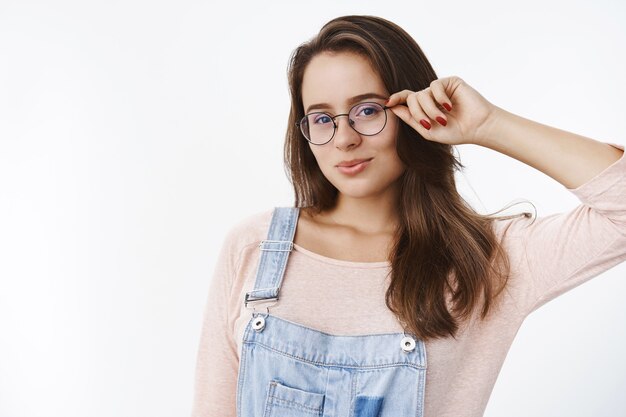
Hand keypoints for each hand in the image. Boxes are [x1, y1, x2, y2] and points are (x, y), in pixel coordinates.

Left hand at [385, 76, 499, 145]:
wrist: (477, 127)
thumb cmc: (455, 132)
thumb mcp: (427, 130)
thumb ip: (410, 119)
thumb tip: (392, 108)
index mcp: (424, 107)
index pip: (406, 99)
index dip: (396, 99)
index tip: (388, 103)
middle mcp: (430, 96)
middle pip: (412, 98)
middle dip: (417, 113)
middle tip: (427, 124)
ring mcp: (440, 89)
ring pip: (422, 94)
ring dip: (430, 109)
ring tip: (443, 119)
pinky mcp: (450, 82)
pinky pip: (435, 86)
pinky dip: (439, 98)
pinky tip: (449, 106)